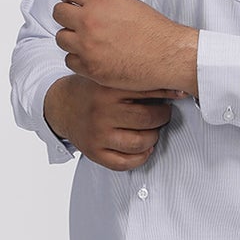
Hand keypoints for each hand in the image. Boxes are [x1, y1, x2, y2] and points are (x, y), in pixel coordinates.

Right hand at [46, 76, 184, 171]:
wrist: (61, 106)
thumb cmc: (92, 90)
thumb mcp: (109, 76)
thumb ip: (136, 79)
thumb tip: (177, 86)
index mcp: (106, 88)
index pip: (148, 92)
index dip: (168, 93)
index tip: (178, 93)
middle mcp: (101, 112)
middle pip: (148, 119)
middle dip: (162, 117)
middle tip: (163, 113)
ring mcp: (97, 134)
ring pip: (140, 143)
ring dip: (153, 137)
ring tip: (152, 129)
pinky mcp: (94, 152)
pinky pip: (126, 163)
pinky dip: (141, 157)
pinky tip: (143, 148)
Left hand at [53, 0, 198, 94]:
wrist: (167, 56)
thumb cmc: (153, 30)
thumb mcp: (126, 3)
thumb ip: (101, 2)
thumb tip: (85, 2)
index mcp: (99, 0)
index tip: (70, 0)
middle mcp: (89, 21)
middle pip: (58, 13)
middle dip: (67, 16)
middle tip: (78, 21)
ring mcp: (87, 46)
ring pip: (61, 38)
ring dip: (71, 38)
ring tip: (85, 40)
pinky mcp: (90, 67)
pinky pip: (69, 60)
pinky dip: (78, 59)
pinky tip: (91, 56)